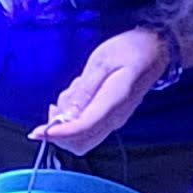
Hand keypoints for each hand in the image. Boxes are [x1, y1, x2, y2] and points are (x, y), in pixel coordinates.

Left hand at [39, 28, 174, 153]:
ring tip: (73, 91)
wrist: (155, 49)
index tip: (36, 132)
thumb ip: (84, 90)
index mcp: (114, 102)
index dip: (57, 134)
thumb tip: (66, 114)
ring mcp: (113, 120)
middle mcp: (114, 118)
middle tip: (54, 105)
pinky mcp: (110, 118)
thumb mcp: (102, 61)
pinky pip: (86, 129)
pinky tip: (77, 97)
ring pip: (81, 138)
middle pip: (80, 142)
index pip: (82, 128)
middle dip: (59, 130)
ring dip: (66, 122)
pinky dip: (73, 119)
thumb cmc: (130, 49)